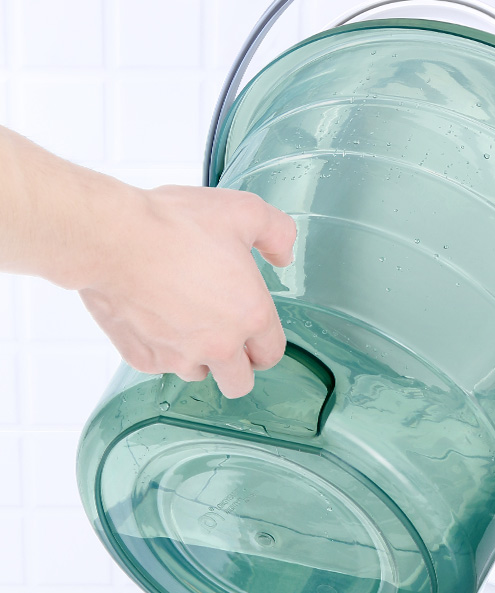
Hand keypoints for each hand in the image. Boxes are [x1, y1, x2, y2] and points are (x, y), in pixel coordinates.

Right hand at [79, 185, 295, 398]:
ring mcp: (179, 357)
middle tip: (225, 336)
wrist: (113, 238)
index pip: (271, 353)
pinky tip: (154, 314)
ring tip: (186, 318)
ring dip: (199, 357)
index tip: (253, 331)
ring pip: (199, 374)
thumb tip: (283, 255)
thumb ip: (277, 234)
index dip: (264, 341)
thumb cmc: (174, 224)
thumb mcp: (245, 210)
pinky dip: (161, 347)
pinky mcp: (144, 359)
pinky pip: (161, 364)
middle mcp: (219, 345)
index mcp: (250, 315)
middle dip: (237, 364)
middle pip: (239, 382)